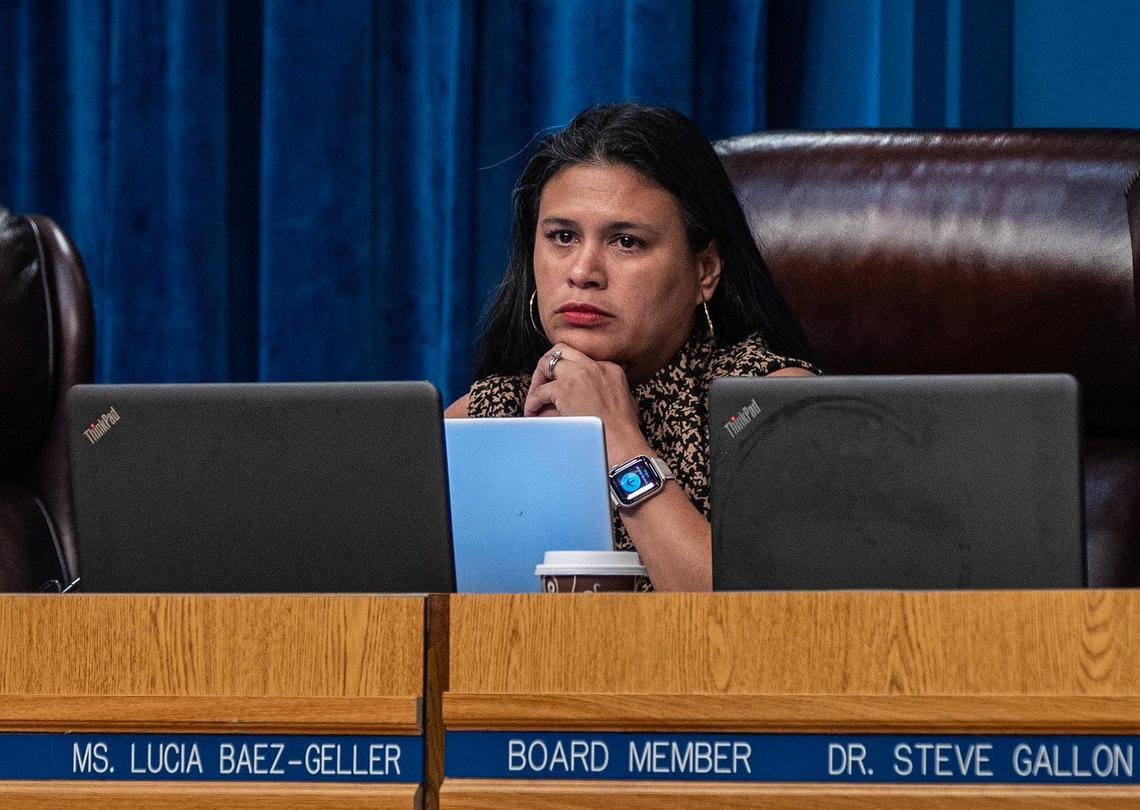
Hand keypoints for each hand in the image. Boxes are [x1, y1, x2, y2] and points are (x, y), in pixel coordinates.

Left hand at [523, 343, 648, 460]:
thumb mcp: (624, 401)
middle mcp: (593, 366)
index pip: (580, 357)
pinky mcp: (564, 389)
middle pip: (562, 350)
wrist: (621, 442)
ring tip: (534, 398)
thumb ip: (608, 392)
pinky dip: (532, 402)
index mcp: (609, 368)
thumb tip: (586, 398)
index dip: (565, 369)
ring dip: (537, 380)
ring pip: (546, 364)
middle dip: (548, 364)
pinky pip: (539, 391)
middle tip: (541, 384)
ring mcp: (578, 375)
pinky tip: (533, 412)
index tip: (558, 382)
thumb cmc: (623, 431)